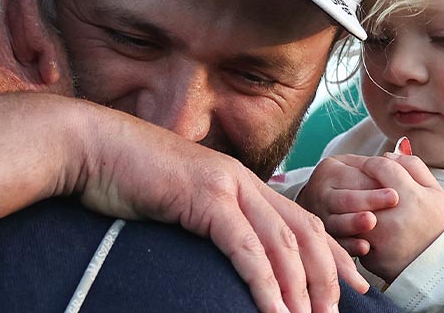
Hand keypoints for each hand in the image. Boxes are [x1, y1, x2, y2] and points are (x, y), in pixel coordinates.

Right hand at [73, 106, 368, 312]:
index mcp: (238, 181)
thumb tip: (221, 251)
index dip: (330, 252)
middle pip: (303, 231)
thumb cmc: (124, 179)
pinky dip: (265, 283)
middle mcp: (241, 180)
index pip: (299, 219)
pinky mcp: (204, 198)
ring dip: (300, 289)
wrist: (90, 147)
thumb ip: (206, 221)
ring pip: (281, 243)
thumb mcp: (177, 202)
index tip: (352, 283)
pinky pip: (246, 247)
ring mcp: (225, 185)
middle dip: (327, 276)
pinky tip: (276, 311)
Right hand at [294, 155, 398, 256]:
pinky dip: (351, 246)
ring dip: (356, 222)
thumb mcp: (352, 166)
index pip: (352, 177)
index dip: (374, 183)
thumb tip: (396, 170)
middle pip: (346, 199)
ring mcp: (322, 218)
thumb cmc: (345, 182)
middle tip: (393, 198)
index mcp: (330, 172)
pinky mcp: (327, 238)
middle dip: (370, 199)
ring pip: (338, 223)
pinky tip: (365, 247)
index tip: (395, 187)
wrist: (318, 201)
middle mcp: (322, 195)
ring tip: (373, 221)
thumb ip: (371, 167)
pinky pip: (338, 244)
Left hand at [325, 153, 443, 280]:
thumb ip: (413, 167)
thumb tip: (390, 154)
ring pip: (351, 212)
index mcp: (411, 197)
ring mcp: (378, 239)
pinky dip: (353, 228)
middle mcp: (392, 217)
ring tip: (360, 205)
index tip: (373, 167)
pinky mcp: (369, 256)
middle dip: (359, 182)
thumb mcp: (435, 192)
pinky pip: (352, 236)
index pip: (380, 166)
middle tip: (363, 183)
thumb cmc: (438, 225)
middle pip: (361, 187)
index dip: (374, 163)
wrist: (441, 268)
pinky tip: (362, 225)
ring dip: (352, 205)